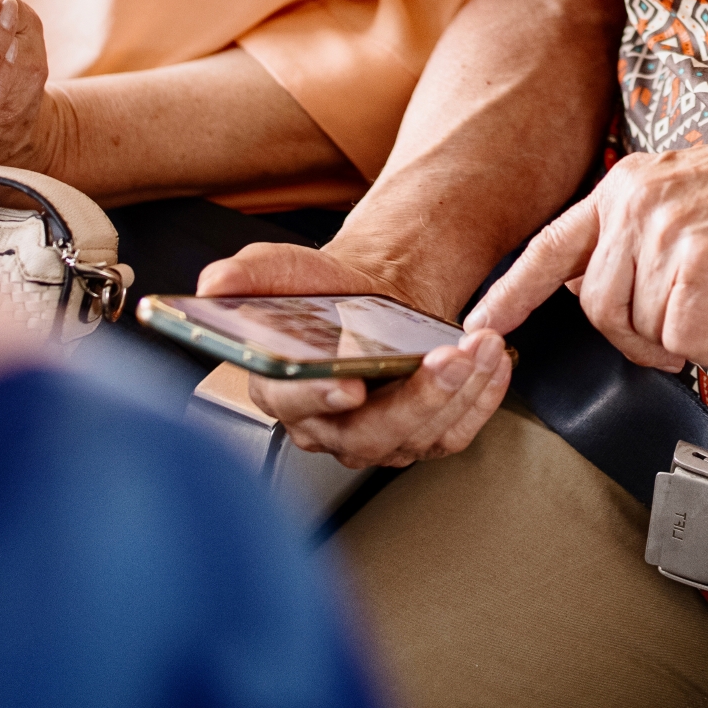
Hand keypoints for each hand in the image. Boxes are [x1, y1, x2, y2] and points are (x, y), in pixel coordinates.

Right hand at [197, 239, 511, 467]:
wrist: (376, 294)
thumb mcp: (286, 270)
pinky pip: (457, 432)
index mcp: (283, 392)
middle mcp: (329, 427)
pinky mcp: (422, 436)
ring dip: (460, 390)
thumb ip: (251, 274)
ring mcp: (379, 438)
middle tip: (446, 358)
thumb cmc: (329, 291)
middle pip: (369, 435)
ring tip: (480, 343)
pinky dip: (483, 399)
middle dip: (415, 398)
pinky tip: (493, 362)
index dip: (319, 396)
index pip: (295, 405)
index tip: (348, 382)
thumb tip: (214, 283)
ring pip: (420, 435)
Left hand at [467, 131, 707, 371]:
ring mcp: (665, 231)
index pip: (551, 247)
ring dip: (687, 340)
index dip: (512, 292)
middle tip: (687, 332)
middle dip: (641, 338)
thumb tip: (600, 294)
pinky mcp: (699, 263)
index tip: (478, 323)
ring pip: (642, 329)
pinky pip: (684, 340)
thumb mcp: (686, 200)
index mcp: (625, 187)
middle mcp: (634, 204)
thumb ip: (637, 239)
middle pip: (599, 310)